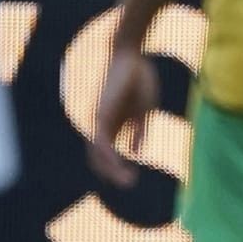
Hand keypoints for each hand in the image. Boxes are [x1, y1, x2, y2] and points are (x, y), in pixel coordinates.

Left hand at [87, 46, 158, 188]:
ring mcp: (99, 122)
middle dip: (112, 174)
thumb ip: (139, 132)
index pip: (108, 154)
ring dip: (111, 170)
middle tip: (129, 184)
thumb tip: (136, 153)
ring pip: (97, 155)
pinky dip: (110, 157)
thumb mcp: (144, 111)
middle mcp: (102, 126)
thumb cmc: (140, 79)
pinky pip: (101, 144)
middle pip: (99, 159)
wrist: (131, 57)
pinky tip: (121, 166)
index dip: (117, 169)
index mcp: (113, 125)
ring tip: (127, 181)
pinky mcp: (101, 116)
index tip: (133, 179)